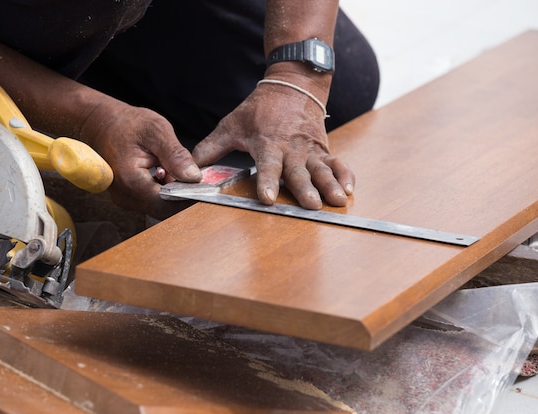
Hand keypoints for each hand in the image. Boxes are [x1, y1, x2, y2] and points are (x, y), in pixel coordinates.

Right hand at [80, 99, 201, 218]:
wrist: (99, 122)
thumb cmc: (125, 123)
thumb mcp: (156, 130)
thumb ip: (176, 155)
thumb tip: (194, 177)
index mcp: (131, 181)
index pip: (168, 204)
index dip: (189, 198)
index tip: (205, 188)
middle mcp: (125, 196)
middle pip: (164, 210)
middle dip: (183, 196)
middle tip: (195, 177)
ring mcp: (124, 199)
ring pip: (159, 207)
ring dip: (174, 193)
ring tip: (176, 170)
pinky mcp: (128, 197)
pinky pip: (152, 201)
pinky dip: (164, 191)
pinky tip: (166, 174)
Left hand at [192, 78, 354, 208]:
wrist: (292, 85)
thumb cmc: (258, 110)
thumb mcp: (231, 125)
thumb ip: (210, 149)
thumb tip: (187, 171)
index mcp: (268, 143)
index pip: (267, 165)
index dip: (266, 181)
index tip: (266, 197)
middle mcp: (291, 149)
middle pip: (298, 172)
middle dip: (305, 189)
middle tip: (311, 205)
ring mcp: (310, 150)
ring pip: (322, 169)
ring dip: (330, 185)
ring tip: (337, 201)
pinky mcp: (323, 149)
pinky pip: (338, 163)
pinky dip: (345, 174)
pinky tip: (349, 190)